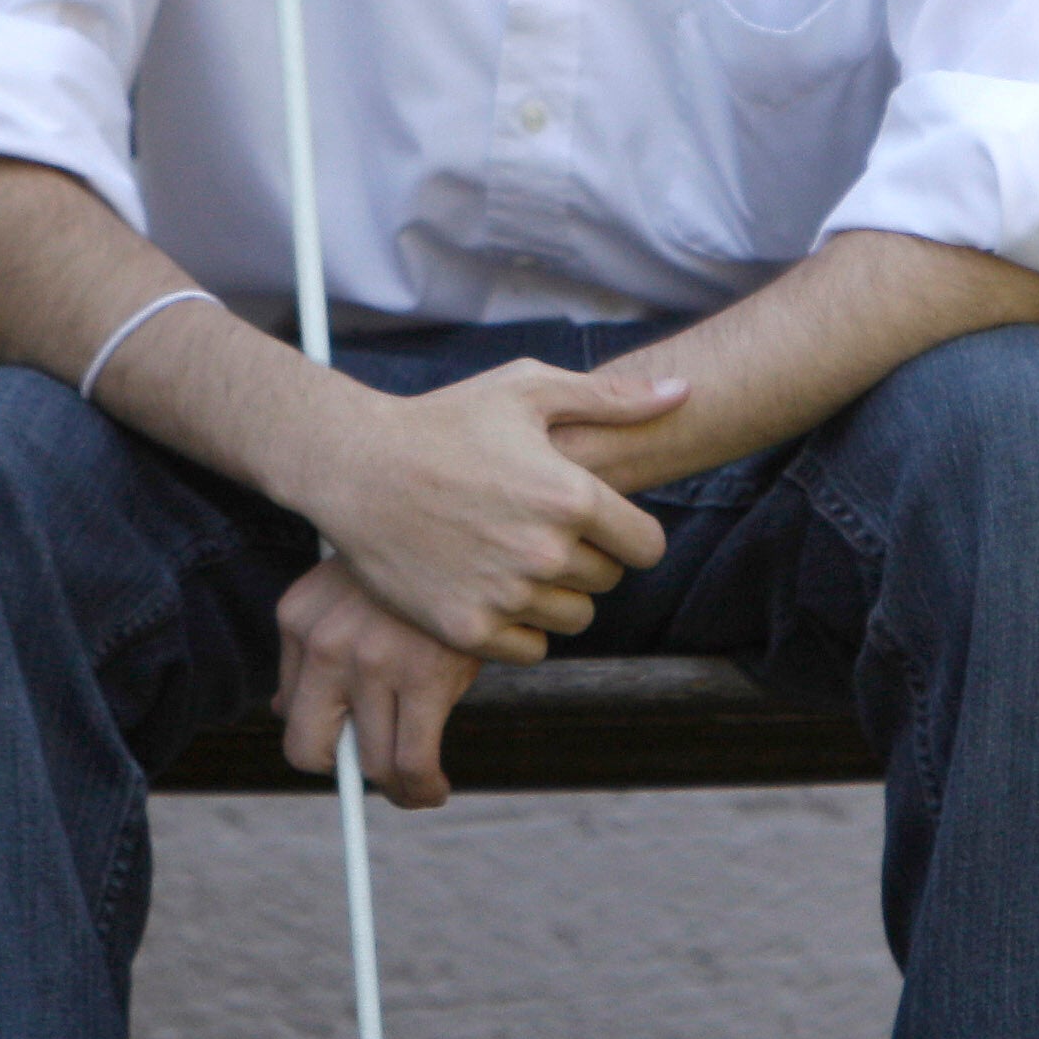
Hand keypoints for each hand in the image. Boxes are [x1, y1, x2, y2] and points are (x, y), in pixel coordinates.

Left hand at [277, 559, 480, 808]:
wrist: (470, 518)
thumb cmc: (411, 565)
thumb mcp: (344, 593)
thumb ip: (312, 650)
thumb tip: (283, 711)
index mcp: (297, 617)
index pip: (289, 708)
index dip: (323, 735)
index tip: (351, 745)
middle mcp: (324, 642)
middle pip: (309, 750)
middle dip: (345, 771)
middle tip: (380, 770)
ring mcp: (373, 661)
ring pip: (372, 764)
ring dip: (396, 788)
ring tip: (417, 788)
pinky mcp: (425, 676)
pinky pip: (413, 762)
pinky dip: (422, 790)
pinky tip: (435, 789)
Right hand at [293, 360, 681, 661]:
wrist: (356, 467)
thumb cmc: (443, 420)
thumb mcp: (526, 390)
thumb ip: (611, 398)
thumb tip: (683, 390)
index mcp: (571, 495)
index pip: (647, 546)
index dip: (628, 533)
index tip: (598, 522)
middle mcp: (545, 551)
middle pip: (609, 581)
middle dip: (587, 558)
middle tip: (540, 530)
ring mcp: (506, 595)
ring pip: (574, 618)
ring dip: (556, 594)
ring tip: (516, 557)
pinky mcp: (468, 628)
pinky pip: (531, 649)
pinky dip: (521, 627)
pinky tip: (494, 588)